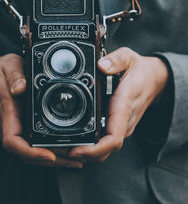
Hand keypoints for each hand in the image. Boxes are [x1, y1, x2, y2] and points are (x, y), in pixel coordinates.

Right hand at [0, 54, 82, 167]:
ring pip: (32, 152)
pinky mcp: (20, 128)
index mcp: (7, 114)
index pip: (13, 142)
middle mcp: (10, 127)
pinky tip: (65, 149)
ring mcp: (15, 129)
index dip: (31, 153)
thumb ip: (14, 75)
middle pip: (28, 154)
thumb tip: (20, 87)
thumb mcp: (8, 66)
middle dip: (52, 160)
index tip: (50, 156)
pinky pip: (34, 145)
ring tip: (75, 158)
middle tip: (75, 159)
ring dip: (54, 158)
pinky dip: (50, 150)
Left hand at [69, 47, 168, 161]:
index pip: (113, 138)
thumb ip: (116, 61)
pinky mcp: (117, 125)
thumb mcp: (129, 58)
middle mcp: (123, 122)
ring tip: (62, 147)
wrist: (154, 79)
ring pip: (104, 149)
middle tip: (60, 150)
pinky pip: (104, 141)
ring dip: (84, 152)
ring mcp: (121, 126)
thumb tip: (101, 66)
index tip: (77, 150)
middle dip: (83, 155)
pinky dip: (89, 145)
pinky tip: (75, 140)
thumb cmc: (141, 71)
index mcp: (124, 107)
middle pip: (105, 150)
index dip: (95, 149)